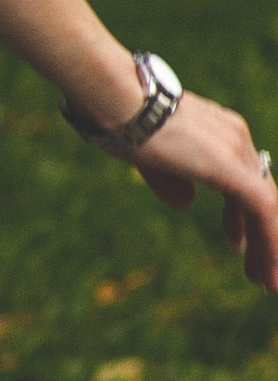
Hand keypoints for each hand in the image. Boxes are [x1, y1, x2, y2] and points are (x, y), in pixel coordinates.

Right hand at [131, 91, 277, 292]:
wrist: (118, 98)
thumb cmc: (121, 120)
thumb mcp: (149, 159)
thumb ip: (171, 181)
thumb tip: (188, 203)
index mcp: (220, 133)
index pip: (244, 182)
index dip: (241, 218)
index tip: (237, 244)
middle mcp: (236, 138)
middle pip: (261, 196)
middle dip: (261, 236)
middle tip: (258, 271)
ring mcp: (236, 151)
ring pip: (268, 207)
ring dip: (269, 248)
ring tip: (266, 282)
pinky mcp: (232, 168)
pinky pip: (263, 211)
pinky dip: (269, 243)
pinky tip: (264, 270)